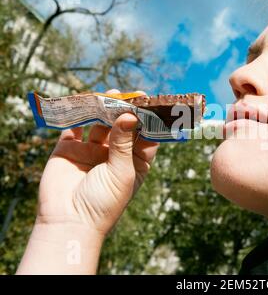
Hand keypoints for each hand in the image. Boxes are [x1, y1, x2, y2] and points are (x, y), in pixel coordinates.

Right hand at [37, 89, 158, 233]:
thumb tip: (129, 115)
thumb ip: (124, 142)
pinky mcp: (69, 149)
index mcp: (134, 162)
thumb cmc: (104, 202)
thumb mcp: (121, 171)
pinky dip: (78, 115)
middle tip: (130, 95)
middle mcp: (114, 154)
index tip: (151, 103)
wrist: (68, 221)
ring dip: (104, 110)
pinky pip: (75, 127)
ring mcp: (91, 151)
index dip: (149, 121)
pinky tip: (85, 103)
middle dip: (126, 111)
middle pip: (123, 126)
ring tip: (110, 95)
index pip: (146, 137)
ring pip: (100, 124)